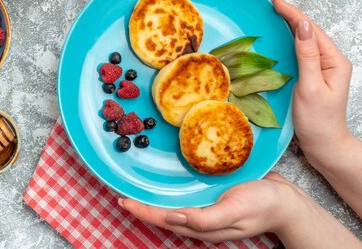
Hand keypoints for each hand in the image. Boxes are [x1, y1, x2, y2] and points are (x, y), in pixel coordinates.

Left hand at [119, 173, 298, 241]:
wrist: (287, 202)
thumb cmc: (263, 205)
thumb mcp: (235, 211)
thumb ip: (205, 219)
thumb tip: (174, 217)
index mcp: (202, 225)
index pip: (163, 219)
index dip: (142, 211)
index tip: (122, 200)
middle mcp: (199, 218)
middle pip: (162, 214)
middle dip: (141, 205)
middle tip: (119, 191)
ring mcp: (205, 208)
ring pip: (171, 205)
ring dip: (152, 197)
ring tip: (133, 186)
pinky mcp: (210, 197)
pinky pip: (184, 195)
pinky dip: (169, 189)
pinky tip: (162, 180)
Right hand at [272, 0, 353, 163]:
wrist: (324, 146)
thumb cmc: (318, 122)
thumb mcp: (311, 88)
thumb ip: (307, 56)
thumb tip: (303, 26)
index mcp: (334, 60)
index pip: (310, 29)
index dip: (292, 13)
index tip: (273, 0)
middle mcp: (329, 60)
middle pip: (307, 30)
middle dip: (288, 13)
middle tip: (267, 0)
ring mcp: (320, 67)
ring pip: (302, 39)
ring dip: (287, 24)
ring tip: (270, 11)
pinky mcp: (311, 75)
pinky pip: (298, 51)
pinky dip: (286, 39)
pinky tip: (276, 35)